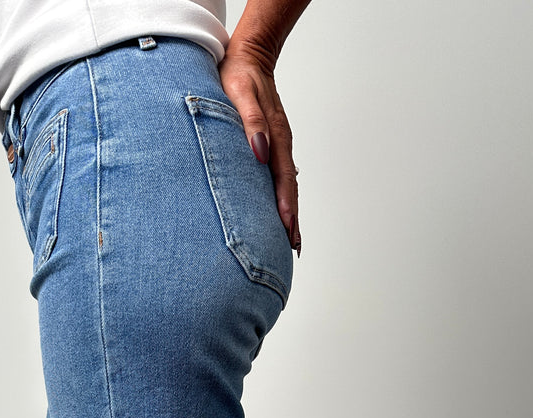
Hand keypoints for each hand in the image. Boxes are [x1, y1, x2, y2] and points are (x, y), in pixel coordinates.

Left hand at [219, 45, 300, 253]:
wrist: (248, 57)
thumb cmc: (238, 75)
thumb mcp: (239, 94)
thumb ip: (251, 122)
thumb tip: (259, 152)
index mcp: (275, 136)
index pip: (283, 179)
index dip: (285, 206)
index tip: (287, 229)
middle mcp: (281, 144)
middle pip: (290, 188)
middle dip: (292, 218)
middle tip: (294, 247)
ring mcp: (278, 145)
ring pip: (286, 185)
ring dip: (289, 212)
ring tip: (291, 238)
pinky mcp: (271, 146)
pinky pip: (280, 177)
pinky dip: (282, 197)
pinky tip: (279, 211)